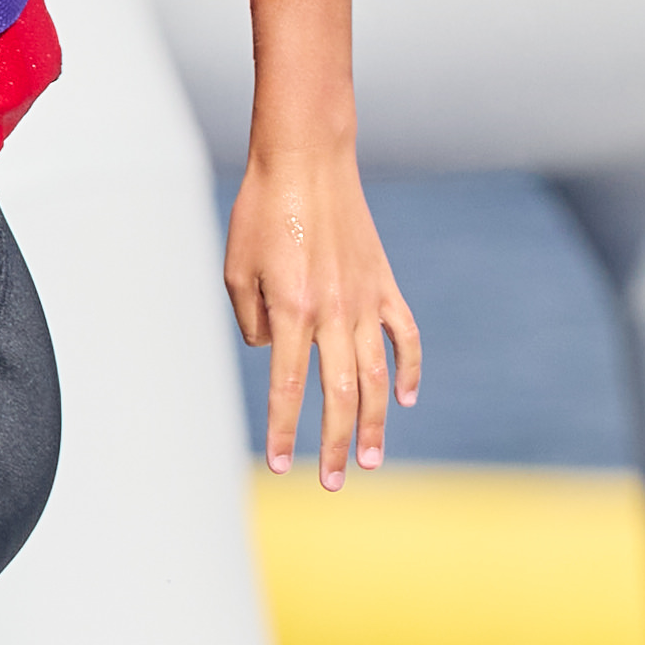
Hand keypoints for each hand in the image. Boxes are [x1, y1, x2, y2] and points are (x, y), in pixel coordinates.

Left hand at [228, 141, 421, 487]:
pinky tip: (404, 399)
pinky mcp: (385, 285)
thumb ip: (252, 320)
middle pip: (339, 395)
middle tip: (333, 483)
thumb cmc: (260, 213)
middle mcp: (333, 312)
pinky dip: (408, 370)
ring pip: (376, 376)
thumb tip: (271, 352)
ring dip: (375, 423)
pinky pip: (404, 337)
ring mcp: (365, 300)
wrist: (306, 161)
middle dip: (335, 445)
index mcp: (291, 312)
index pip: (287, 388)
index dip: (284, 431)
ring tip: (371, 461)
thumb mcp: (236, 270)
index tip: (280, 465)